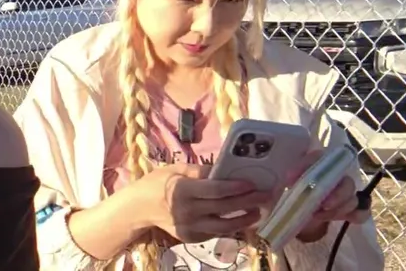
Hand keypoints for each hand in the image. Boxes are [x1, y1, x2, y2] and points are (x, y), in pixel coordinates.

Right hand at [132, 164, 277, 243]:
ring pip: (223, 227)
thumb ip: (201, 171)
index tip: (253, 183)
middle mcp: (188, 211)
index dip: (236, 187)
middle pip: (224, 208)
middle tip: (266, 196)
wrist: (139, 208)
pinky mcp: (190, 238)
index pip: (215, 190)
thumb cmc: (158, 183)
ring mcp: (189, 228)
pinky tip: (242, 220)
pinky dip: (230, 227)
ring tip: (259, 212)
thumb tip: (225, 168)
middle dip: (248, 202)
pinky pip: (215, 233)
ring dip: (244, 220)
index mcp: (183, 190)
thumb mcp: (176, 169)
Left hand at [283, 149, 369, 242]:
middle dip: (335, 194)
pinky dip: (357, 215)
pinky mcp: (349, 209)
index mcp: (316, 164)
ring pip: (352, 196)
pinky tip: (348, 219)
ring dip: (339, 208)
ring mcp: (343, 192)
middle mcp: (333, 175)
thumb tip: (269, 188)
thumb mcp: (280, 190)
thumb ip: (277, 187)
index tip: (289, 180)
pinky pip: (361, 211)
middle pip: (343, 179)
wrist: (298, 211)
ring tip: (319, 216)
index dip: (304, 166)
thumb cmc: (290, 195)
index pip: (316, 157)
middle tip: (321, 206)